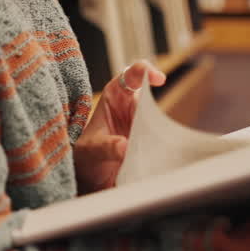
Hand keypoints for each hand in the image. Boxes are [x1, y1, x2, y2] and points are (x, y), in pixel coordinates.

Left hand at [73, 60, 165, 193]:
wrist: (92, 179)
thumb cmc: (87, 157)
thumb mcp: (90, 150)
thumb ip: (105, 147)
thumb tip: (124, 146)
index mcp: (115, 96)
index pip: (132, 75)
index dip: (145, 71)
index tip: (158, 79)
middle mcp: (132, 107)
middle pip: (150, 103)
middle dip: (151, 116)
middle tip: (144, 136)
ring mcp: (143, 124)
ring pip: (158, 123)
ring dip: (156, 136)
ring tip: (146, 155)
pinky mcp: (151, 141)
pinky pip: (161, 141)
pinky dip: (161, 149)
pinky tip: (156, 161)